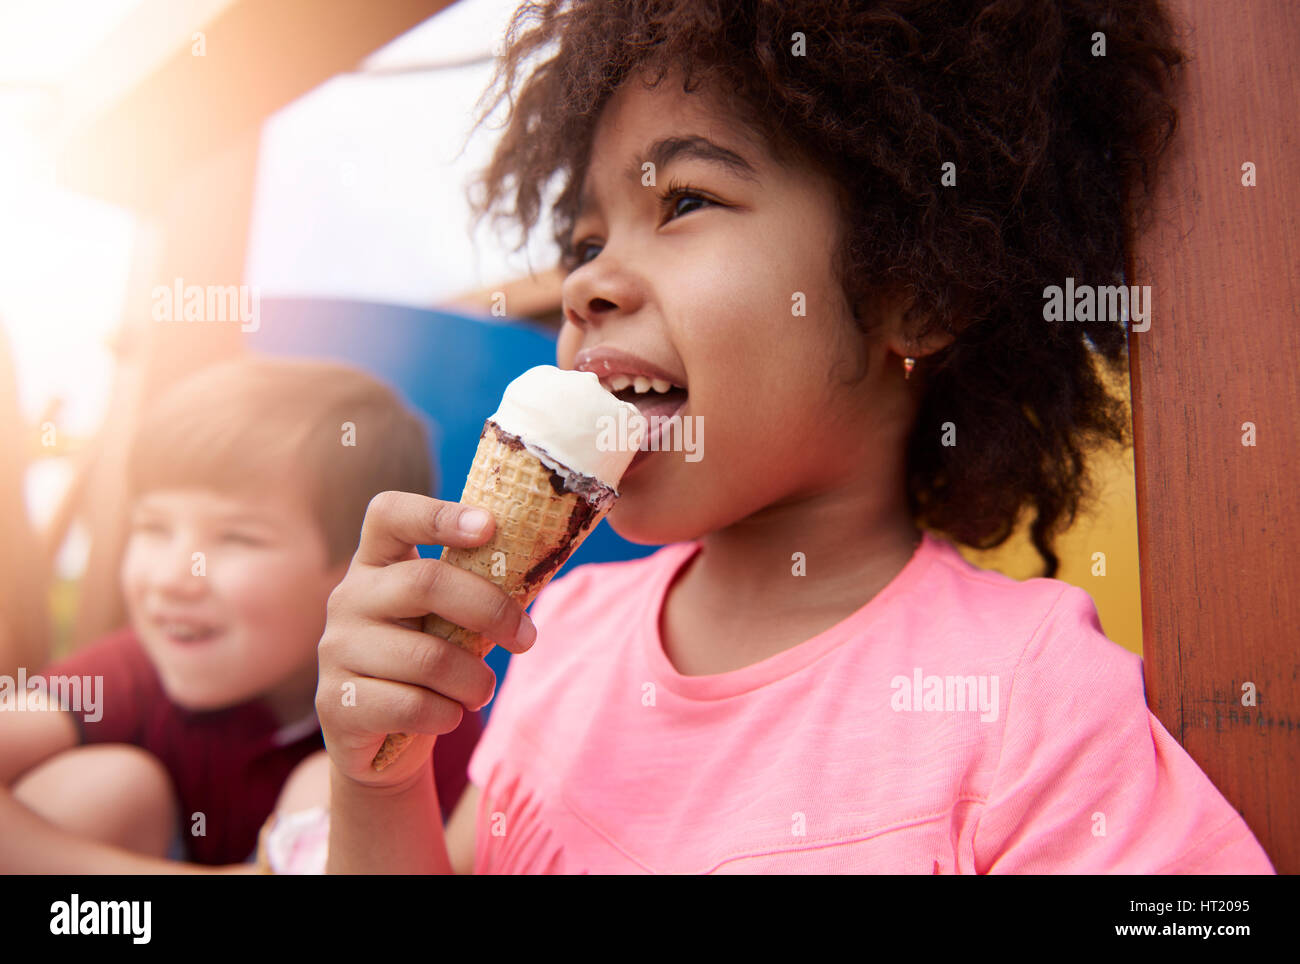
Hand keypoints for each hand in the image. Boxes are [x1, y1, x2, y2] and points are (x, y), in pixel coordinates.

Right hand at [315, 491, 536, 790]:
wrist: (382, 744)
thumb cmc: (429, 667)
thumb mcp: (446, 619)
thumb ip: (473, 589)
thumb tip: (536, 562)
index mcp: (376, 564)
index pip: (390, 514)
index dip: (439, 514)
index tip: (490, 526)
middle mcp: (348, 598)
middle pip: (425, 582)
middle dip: (490, 610)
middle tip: (525, 638)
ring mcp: (336, 650)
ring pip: (428, 658)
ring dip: (474, 680)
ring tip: (481, 690)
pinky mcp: (337, 704)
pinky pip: (413, 706)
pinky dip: (447, 715)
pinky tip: (447, 715)